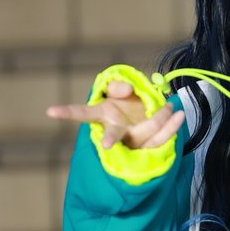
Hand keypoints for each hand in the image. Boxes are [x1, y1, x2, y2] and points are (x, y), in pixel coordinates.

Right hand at [46, 79, 184, 149]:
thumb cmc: (127, 103)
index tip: (50, 112)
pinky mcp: (149, 146)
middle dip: (111, 139)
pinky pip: (161, 139)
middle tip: (108, 144)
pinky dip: (172, 127)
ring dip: (159, 123)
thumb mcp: (119, 90)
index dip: (66, 112)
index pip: (82, 113)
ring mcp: (133, 141)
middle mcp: (116, 131)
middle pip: (114, 134)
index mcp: (103, 116)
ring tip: (172, 108)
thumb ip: (117, 85)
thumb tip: (125, 90)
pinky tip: (180, 115)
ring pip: (144, 136)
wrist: (145, 119)